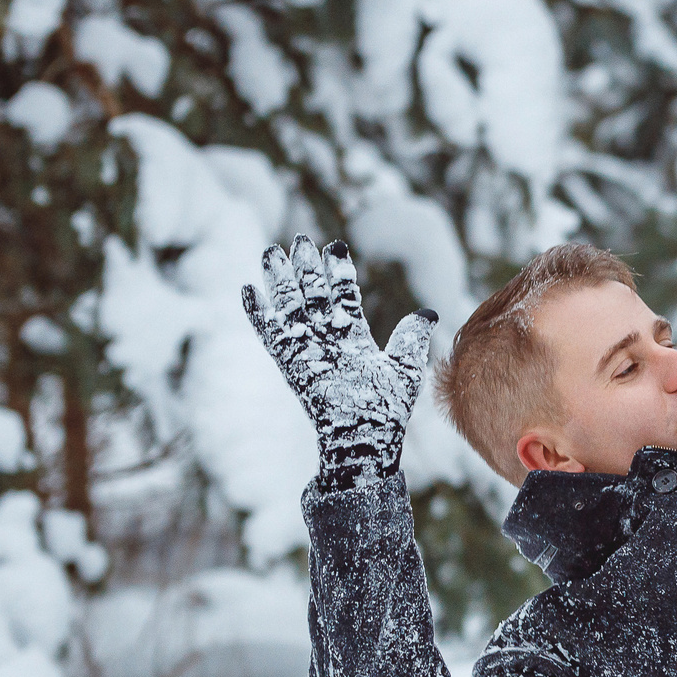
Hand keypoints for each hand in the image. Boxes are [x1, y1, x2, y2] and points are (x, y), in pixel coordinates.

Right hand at [244, 235, 436, 490]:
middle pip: (313, 296)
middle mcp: (328, 342)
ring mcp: (307, 351)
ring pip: (290, 308)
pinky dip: (259, 315)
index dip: (339, 272)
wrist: (364, 437)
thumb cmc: (386, 410)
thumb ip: (411, 338)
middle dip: (306, 269)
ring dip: (280, 281)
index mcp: (354, 340)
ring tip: (270, 253)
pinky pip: (270, 335)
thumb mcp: (404, 369)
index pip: (343, 297)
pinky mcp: (290, 363)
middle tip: (298, 239)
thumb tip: (428, 311)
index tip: (335, 245)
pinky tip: (248, 291)